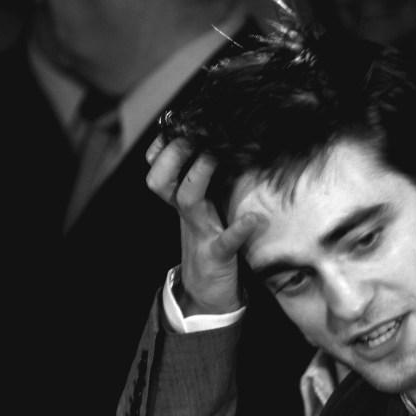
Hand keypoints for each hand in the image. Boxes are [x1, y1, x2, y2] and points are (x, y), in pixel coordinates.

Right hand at [145, 135, 262, 315]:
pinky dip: (239, 229)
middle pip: (162, 179)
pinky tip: (254, 218)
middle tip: (194, 130)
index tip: (180, 119)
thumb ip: (213, 185)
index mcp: (184, 202)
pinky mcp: (217, 256)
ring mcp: (200, 233)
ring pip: (187, 199)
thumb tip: (233, 147)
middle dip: (175, 153)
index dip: (163, 145)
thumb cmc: (212, 247)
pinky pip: (225, 241)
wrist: (208, 296)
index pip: (160, 168)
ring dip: (199, 174)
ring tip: (214, 154)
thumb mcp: (209, 212)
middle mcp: (188, 214)